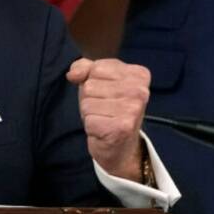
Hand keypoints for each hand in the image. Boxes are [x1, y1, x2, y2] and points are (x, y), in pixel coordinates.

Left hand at [67, 57, 149, 181]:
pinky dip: (91, 126)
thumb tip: (73, 75)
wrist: (121, 146)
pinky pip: (89, 119)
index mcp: (138, 74)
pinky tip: (104, 130)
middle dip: (90, 98)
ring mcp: (133, 109)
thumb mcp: (97, 80)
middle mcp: (140, 91)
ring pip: (87, 103)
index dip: (93, 81)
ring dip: (90, 113)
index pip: (97, 68)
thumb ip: (83, 67)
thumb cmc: (109, 107)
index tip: (107, 93)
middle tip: (105, 109)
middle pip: (90, 86)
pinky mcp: (122, 128)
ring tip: (104, 118)